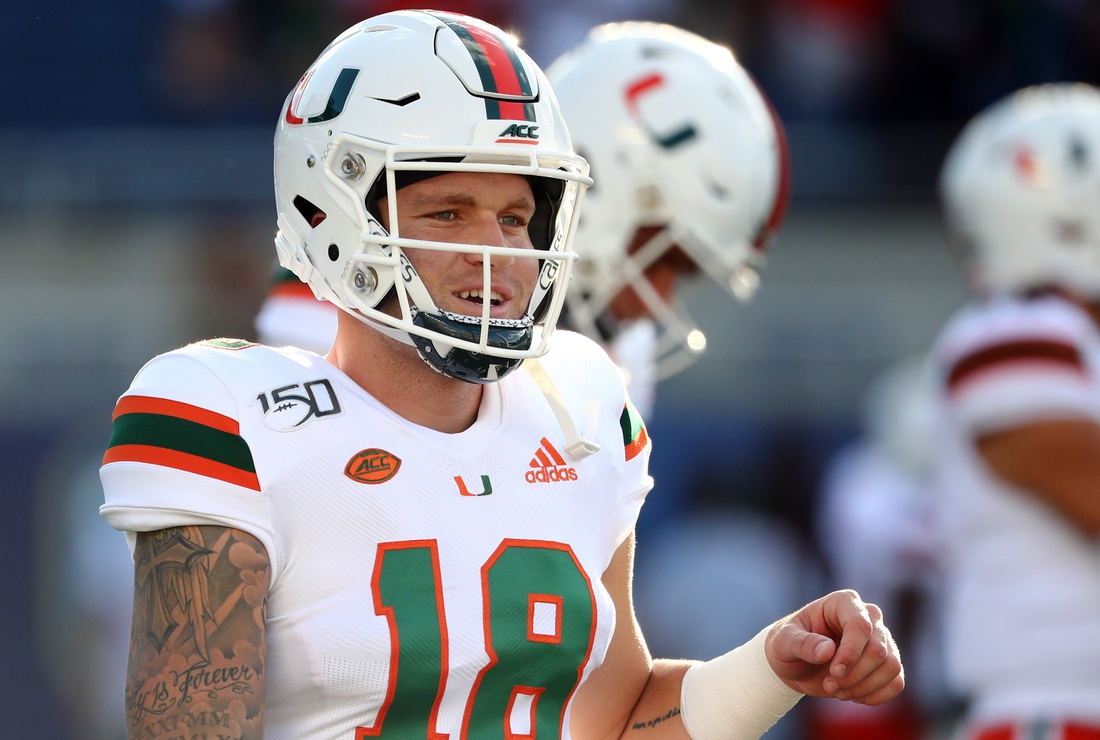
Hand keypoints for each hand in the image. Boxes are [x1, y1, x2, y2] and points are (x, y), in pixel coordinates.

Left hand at [764, 589, 903, 704]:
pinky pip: (897, 683)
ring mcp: (881, 640)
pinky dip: (876, 695)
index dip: (851, 653)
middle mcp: (868, 617)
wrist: (794, 663)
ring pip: (891, 666)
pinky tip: (852, 695)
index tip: (833, 672)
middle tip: (829, 684)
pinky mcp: (886, 663)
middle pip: (879, 650)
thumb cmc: (787, 645)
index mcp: (843, 602)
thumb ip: (802, 643)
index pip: (861, 626)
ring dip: (864, 687)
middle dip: (854, 675)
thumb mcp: (783, 642)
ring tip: (838, 691)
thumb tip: (828, 650)